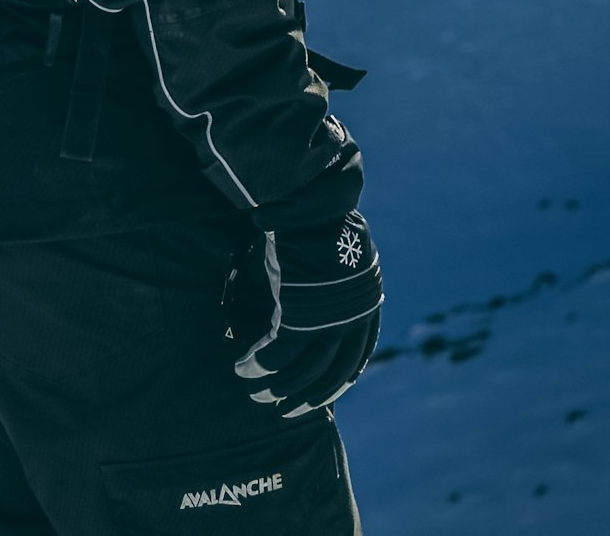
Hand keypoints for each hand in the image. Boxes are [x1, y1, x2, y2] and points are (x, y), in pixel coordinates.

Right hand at [225, 209, 382, 417]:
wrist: (309, 200)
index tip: (318, 396)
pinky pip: (279, 353)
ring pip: (304, 369)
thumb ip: (324, 291)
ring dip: (277, 385)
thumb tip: (303, 305)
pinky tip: (242, 367)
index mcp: (366, 305)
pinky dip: (260, 365)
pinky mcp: (303, 315)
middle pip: (332, 373)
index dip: (337, 382)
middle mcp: (355, 318)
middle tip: (282, 409)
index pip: (357, 358)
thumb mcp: (327, 262)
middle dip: (305, 395)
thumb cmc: (314, 225)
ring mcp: (331, 319)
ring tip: (256, 391)